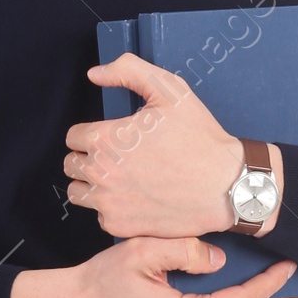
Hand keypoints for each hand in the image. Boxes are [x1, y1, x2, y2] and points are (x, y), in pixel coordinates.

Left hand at [64, 52, 283, 239]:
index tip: (114, 138)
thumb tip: (95, 74)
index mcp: (104, 139)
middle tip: (118, 158)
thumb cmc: (199, 138)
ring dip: (93, 185)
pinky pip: (100, 216)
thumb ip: (127, 70)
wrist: (226, 186)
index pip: (73, 137)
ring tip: (121, 178)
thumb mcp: (170, 89)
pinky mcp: (120, 227)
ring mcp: (108, 204)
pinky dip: (112, 209)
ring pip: (79, 193)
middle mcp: (100, 174)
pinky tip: (135, 198)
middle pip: (71, 165)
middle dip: (89, 158)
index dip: (93, 133)